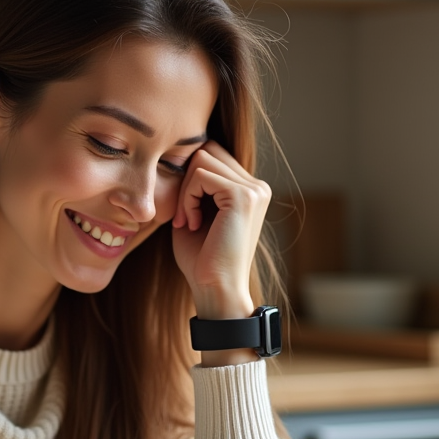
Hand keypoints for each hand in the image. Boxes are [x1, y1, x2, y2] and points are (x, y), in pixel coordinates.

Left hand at [171, 141, 270, 320]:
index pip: (212, 155)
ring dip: (185, 191)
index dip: (190, 179)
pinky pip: (200, 176)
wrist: (215, 289)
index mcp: (250, 190)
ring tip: (188, 220)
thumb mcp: (197, 214)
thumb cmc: (202, 259)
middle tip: (183, 215)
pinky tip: (192, 224)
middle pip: (207, 150)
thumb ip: (196, 186)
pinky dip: (187, 199)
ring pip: (202, 158)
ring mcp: (253, 190)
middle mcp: (257, 186)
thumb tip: (180, 156)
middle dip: (186, 179)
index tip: (185, 213)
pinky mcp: (242, 197)